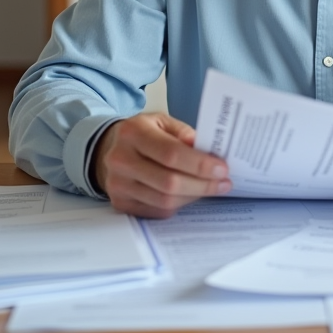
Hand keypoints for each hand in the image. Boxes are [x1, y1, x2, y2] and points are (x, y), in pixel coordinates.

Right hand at [93, 112, 230, 217]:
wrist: (109, 148)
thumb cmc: (142, 133)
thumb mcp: (161, 122)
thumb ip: (183, 133)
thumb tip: (203, 148)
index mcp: (133, 133)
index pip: (171, 153)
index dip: (199, 164)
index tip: (222, 168)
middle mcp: (121, 160)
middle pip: (169, 182)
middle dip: (202, 184)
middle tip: (224, 182)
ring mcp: (118, 185)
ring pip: (165, 200)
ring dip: (194, 196)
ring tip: (212, 188)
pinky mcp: (121, 203)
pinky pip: (157, 211)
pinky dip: (180, 204)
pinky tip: (191, 194)